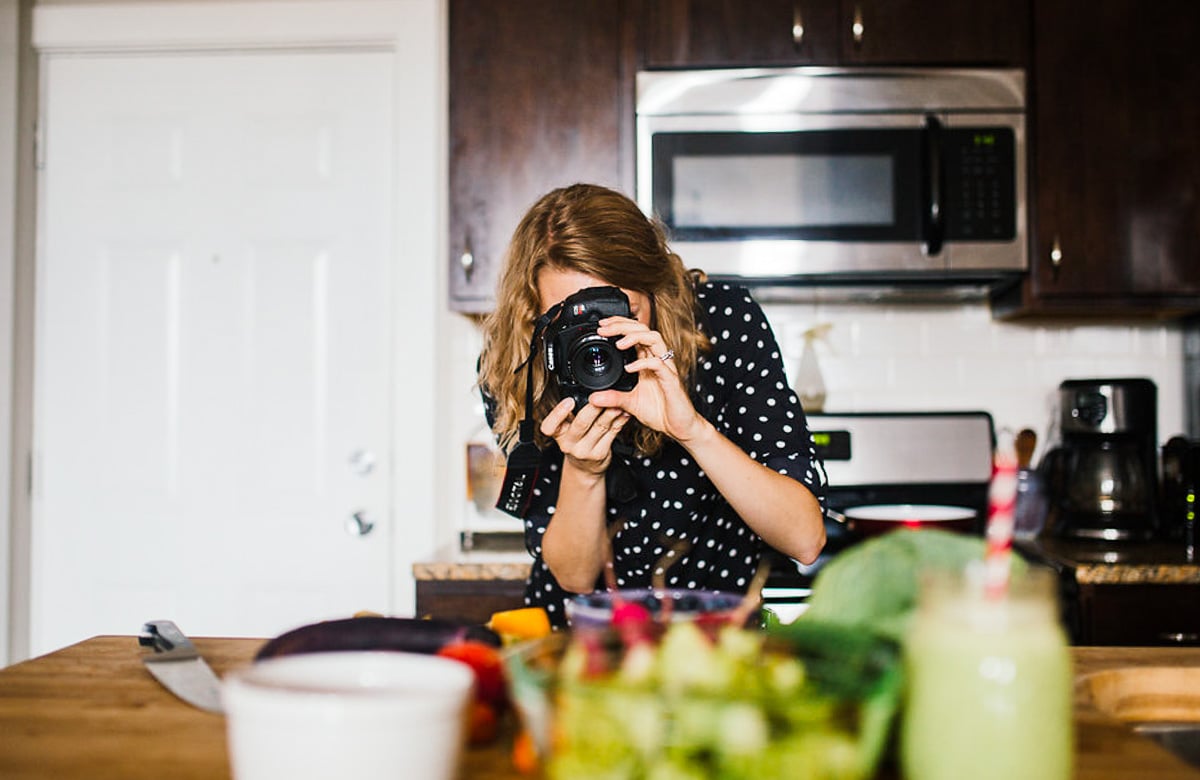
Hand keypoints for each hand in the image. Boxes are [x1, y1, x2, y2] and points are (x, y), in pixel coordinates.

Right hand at [540, 397, 629, 475]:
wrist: (585, 468)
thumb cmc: (577, 442)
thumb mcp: (568, 430)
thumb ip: (572, 413)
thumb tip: (588, 392)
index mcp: (558, 434)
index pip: (549, 427)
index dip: (558, 413)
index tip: (569, 401)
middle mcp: (569, 444)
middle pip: (581, 423)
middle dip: (593, 407)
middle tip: (601, 396)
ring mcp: (585, 450)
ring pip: (600, 427)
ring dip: (611, 412)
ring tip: (618, 401)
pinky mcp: (600, 453)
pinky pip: (612, 433)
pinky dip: (620, 420)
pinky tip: (624, 413)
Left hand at [586, 317, 706, 442]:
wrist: (679, 427)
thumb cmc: (660, 412)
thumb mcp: (629, 404)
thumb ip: (612, 398)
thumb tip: (593, 397)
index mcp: (647, 361)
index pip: (635, 333)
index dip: (619, 326)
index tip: (601, 327)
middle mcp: (657, 360)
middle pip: (643, 330)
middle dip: (622, 325)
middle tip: (604, 328)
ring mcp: (665, 368)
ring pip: (654, 339)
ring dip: (635, 337)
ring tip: (618, 343)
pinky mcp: (671, 380)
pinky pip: (659, 365)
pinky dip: (643, 363)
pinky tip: (629, 368)